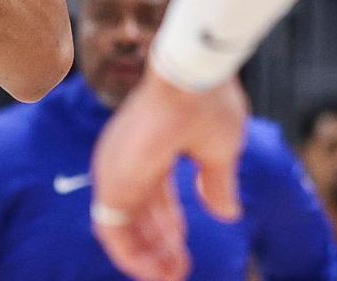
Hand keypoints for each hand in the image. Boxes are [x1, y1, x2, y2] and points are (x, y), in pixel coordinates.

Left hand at [90, 67, 247, 280]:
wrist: (194, 77)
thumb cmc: (208, 102)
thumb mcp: (219, 152)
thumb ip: (216, 184)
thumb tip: (226, 215)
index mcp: (149, 151)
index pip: (152, 200)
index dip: (169, 228)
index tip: (184, 251)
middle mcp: (126, 162)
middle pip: (137, 216)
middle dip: (160, 248)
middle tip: (179, 272)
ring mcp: (116, 170)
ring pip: (121, 227)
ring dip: (145, 258)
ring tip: (171, 278)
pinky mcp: (113, 179)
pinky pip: (111, 229)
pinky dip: (129, 255)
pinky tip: (153, 272)